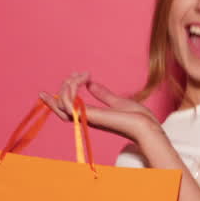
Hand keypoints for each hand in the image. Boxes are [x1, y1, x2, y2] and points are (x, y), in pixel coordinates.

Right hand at [39, 72, 159, 141]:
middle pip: (61, 106)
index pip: (68, 109)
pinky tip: (81, 79)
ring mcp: (87, 118)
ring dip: (69, 85)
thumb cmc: (137, 118)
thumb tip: (92, 84)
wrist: (146, 126)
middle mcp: (86, 118)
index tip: (54, 85)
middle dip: (64, 87)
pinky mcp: (89, 116)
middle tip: (76, 74)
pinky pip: (69, 101)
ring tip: (81, 75)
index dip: (58, 98)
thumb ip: (103, 94)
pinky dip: (71, 88)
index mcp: (92, 116)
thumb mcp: (118, 101)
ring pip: (63, 102)